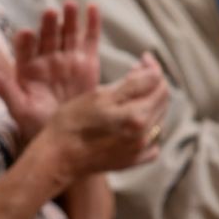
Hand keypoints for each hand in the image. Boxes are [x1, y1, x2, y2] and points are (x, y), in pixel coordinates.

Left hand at [0, 1, 101, 147]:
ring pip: (68, 33)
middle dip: (48, 24)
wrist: (69, 134)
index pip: (24, 50)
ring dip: (69, 18)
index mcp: (27, 69)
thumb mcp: (19, 108)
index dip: (25, 41)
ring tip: (70, 5)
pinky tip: (92, 8)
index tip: (25, 34)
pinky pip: (90, 39)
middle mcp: (48, 60)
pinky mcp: (88, 61)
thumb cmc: (39, 123)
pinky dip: (92, 23)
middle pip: (48, 36)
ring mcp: (69, 59)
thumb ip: (4, 87)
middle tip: (50, 12)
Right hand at [30, 54, 169, 185]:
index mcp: (136, 115)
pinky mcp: (136, 160)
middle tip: (137, 72)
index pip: (158, 83)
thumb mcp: (98, 96)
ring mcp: (141, 149)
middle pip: (162, 99)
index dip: (152, 67)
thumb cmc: (72, 124)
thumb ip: (131, 83)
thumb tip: (151, 70)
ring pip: (159, 116)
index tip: (144, 59)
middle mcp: (144, 133)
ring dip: (152, 102)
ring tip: (134, 94)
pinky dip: (150, 127)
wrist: (56, 159)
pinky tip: (136, 121)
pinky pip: (155, 139)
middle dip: (153, 83)